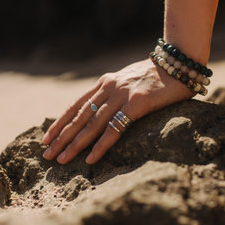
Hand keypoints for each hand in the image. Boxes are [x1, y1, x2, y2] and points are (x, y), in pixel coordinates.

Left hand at [42, 58, 193, 164]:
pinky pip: (115, 129)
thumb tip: (102, 107)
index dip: (60, 123)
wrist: (178, 64)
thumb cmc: (156, 75)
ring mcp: (121, 95)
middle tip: (46, 155)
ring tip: (61, 160)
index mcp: (105, 83)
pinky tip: (90, 159)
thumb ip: (113, 92)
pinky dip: (101, 146)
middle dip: (61, 137)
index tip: (47, 137)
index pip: (76, 105)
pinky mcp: (137, 104)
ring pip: (92, 124)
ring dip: (74, 145)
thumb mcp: (128, 80)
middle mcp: (108, 88)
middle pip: (79, 117)